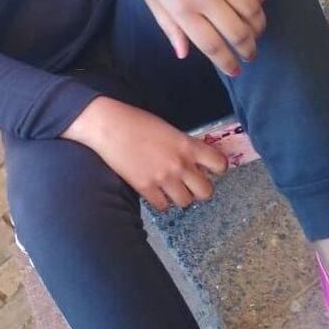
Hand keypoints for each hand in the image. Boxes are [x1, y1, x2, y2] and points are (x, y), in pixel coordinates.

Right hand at [62, 96, 227, 210]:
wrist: (109, 125)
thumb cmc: (137, 121)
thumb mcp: (168, 129)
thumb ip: (183, 145)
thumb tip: (193, 160)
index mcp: (188, 145)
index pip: (220, 164)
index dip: (216, 169)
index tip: (208, 169)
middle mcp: (180, 164)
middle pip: (206, 191)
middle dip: (200, 189)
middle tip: (189, 184)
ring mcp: (163, 178)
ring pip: (185, 202)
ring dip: (179, 197)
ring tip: (170, 188)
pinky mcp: (145, 188)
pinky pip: (162, 206)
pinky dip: (160, 201)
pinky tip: (154, 192)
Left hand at [107, 0, 268, 76]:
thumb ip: (169, 27)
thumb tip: (184, 55)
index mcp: (181, 8)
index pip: (212, 45)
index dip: (227, 62)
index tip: (235, 70)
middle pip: (238, 32)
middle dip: (248, 49)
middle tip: (250, 54)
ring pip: (253, 9)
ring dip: (258, 25)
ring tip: (255, 32)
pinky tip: (257, 3)